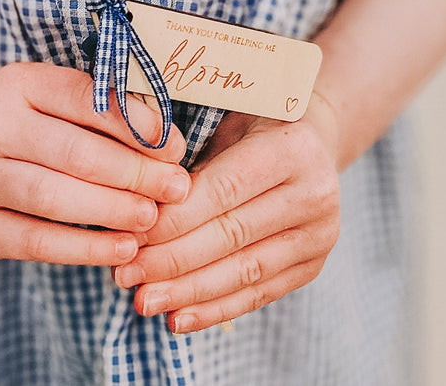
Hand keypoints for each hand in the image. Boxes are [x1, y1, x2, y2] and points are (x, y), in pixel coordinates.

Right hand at [0, 61, 190, 266]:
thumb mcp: (44, 96)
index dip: (135, 124)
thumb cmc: (15, 123)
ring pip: (53, 197)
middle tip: (176, 187)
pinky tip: (121, 249)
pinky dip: (83, 248)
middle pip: (73, 152)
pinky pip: (35, 241)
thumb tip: (166, 140)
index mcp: (16, 84)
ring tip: (152, 218)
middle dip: (133, 172)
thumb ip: (97, 110)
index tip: (174, 146)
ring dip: (111, 210)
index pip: (83, 98)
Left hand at [112, 96, 342, 332]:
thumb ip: (191, 167)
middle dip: (172, 261)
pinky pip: (258, 294)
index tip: (130, 238)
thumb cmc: (253, 128)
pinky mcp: (313, 266)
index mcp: (291, 148)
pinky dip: (215, 309)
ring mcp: (320, 234)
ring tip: (144, 302)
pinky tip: (178, 319)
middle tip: (125, 276)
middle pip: (232, 235)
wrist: (312, 147)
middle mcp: (315, 193)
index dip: (174, 219)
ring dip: (188, 292)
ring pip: (244, 272)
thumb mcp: (226, 126)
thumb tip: (137, 213)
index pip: (223, 191)